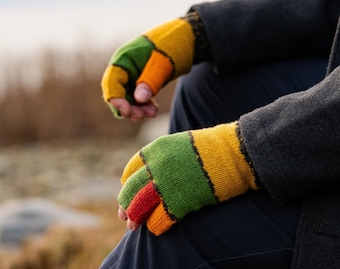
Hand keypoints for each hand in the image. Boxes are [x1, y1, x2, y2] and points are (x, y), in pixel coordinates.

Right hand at [101, 18, 194, 118]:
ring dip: (138, 109)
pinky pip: (138, 99)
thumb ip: (149, 81)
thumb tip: (138, 99)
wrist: (186, 40)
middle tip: (142, 115)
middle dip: (128, 107)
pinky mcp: (142, 83)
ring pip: (129, 99)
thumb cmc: (172, 46)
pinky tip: (153, 110)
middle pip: (118, 94)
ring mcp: (133, 76)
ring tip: (152, 113)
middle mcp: (125, 69)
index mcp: (124, 59)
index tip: (127, 111)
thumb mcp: (162, 64)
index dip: (116, 99)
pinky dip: (144, 106)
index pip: (112, 82)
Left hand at [117, 122, 258, 234]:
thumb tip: (149, 178)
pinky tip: (158, 227)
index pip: (130, 172)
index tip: (130, 193)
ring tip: (135, 225)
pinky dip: (155, 226)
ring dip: (135, 218)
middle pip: (130, 191)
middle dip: (126, 205)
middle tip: (127, 215)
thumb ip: (161, 159)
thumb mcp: (179, 145)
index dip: (128, 186)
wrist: (235, 152)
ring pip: (138, 207)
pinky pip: (157, 220)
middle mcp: (156, 166)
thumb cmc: (210, 149)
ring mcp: (166, 185)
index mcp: (155, 150)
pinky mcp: (179, 202)